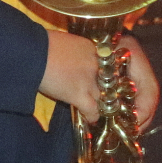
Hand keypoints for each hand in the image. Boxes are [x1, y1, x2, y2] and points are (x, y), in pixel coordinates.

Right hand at [40, 31, 158, 129]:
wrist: (30, 50)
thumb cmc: (45, 45)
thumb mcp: (72, 45)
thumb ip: (86, 57)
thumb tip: (90, 69)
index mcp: (99, 49)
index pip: (124, 69)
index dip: (131, 86)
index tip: (129, 95)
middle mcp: (100, 64)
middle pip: (123, 88)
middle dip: (125, 103)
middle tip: (126, 114)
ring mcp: (92, 79)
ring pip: (111, 102)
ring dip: (109, 112)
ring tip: (106, 116)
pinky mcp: (79, 93)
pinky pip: (94, 112)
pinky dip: (92, 118)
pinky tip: (89, 118)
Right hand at [41, 30, 100, 121]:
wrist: (33, 52)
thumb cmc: (41, 42)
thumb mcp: (61, 41)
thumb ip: (70, 51)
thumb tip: (66, 57)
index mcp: (89, 48)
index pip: (100, 62)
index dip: (94, 70)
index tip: (88, 73)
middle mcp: (94, 64)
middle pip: (102, 79)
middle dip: (95, 84)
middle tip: (86, 88)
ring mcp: (88, 81)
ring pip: (98, 95)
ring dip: (93, 100)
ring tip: (89, 104)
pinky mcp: (78, 95)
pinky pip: (91, 109)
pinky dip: (91, 115)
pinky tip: (90, 119)